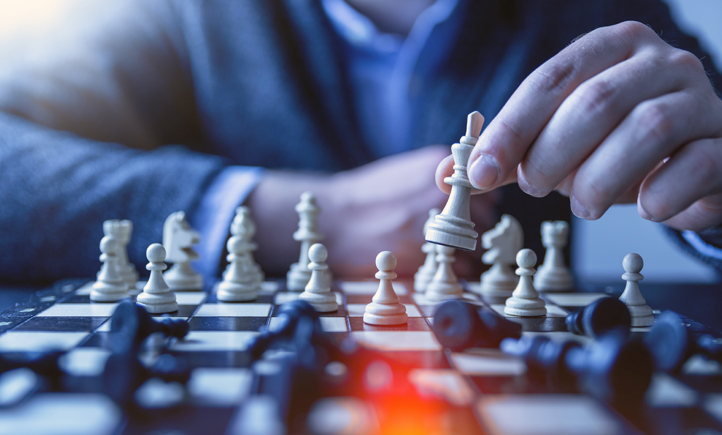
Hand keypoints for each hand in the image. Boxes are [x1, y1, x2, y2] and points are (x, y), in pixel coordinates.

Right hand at [250, 146, 496, 278]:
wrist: (333, 220)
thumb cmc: (366, 197)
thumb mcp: (405, 171)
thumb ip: (440, 178)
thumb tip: (471, 191)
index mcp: (438, 167)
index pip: (488, 188)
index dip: (479, 205)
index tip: (468, 213)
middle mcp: (442, 193)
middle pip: (485, 218)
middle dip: (473, 230)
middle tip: (451, 236)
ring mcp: (435, 223)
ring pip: (476, 245)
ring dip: (465, 253)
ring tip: (440, 251)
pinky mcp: (425, 254)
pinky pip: (461, 267)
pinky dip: (455, 271)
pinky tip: (434, 264)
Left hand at [436, 21, 721, 230]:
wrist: (692, 163)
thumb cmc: (616, 148)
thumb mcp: (559, 143)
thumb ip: (509, 154)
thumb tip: (448, 174)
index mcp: (610, 49)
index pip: (550, 80)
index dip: (511, 128)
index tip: (481, 173)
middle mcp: (659, 63)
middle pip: (596, 102)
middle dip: (552, 155)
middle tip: (537, 188)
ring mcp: (700, 99)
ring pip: (647, 129)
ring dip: (600, 179)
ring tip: (582, 205)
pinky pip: (696, 165)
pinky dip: (660, 194)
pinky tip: (644, 208)